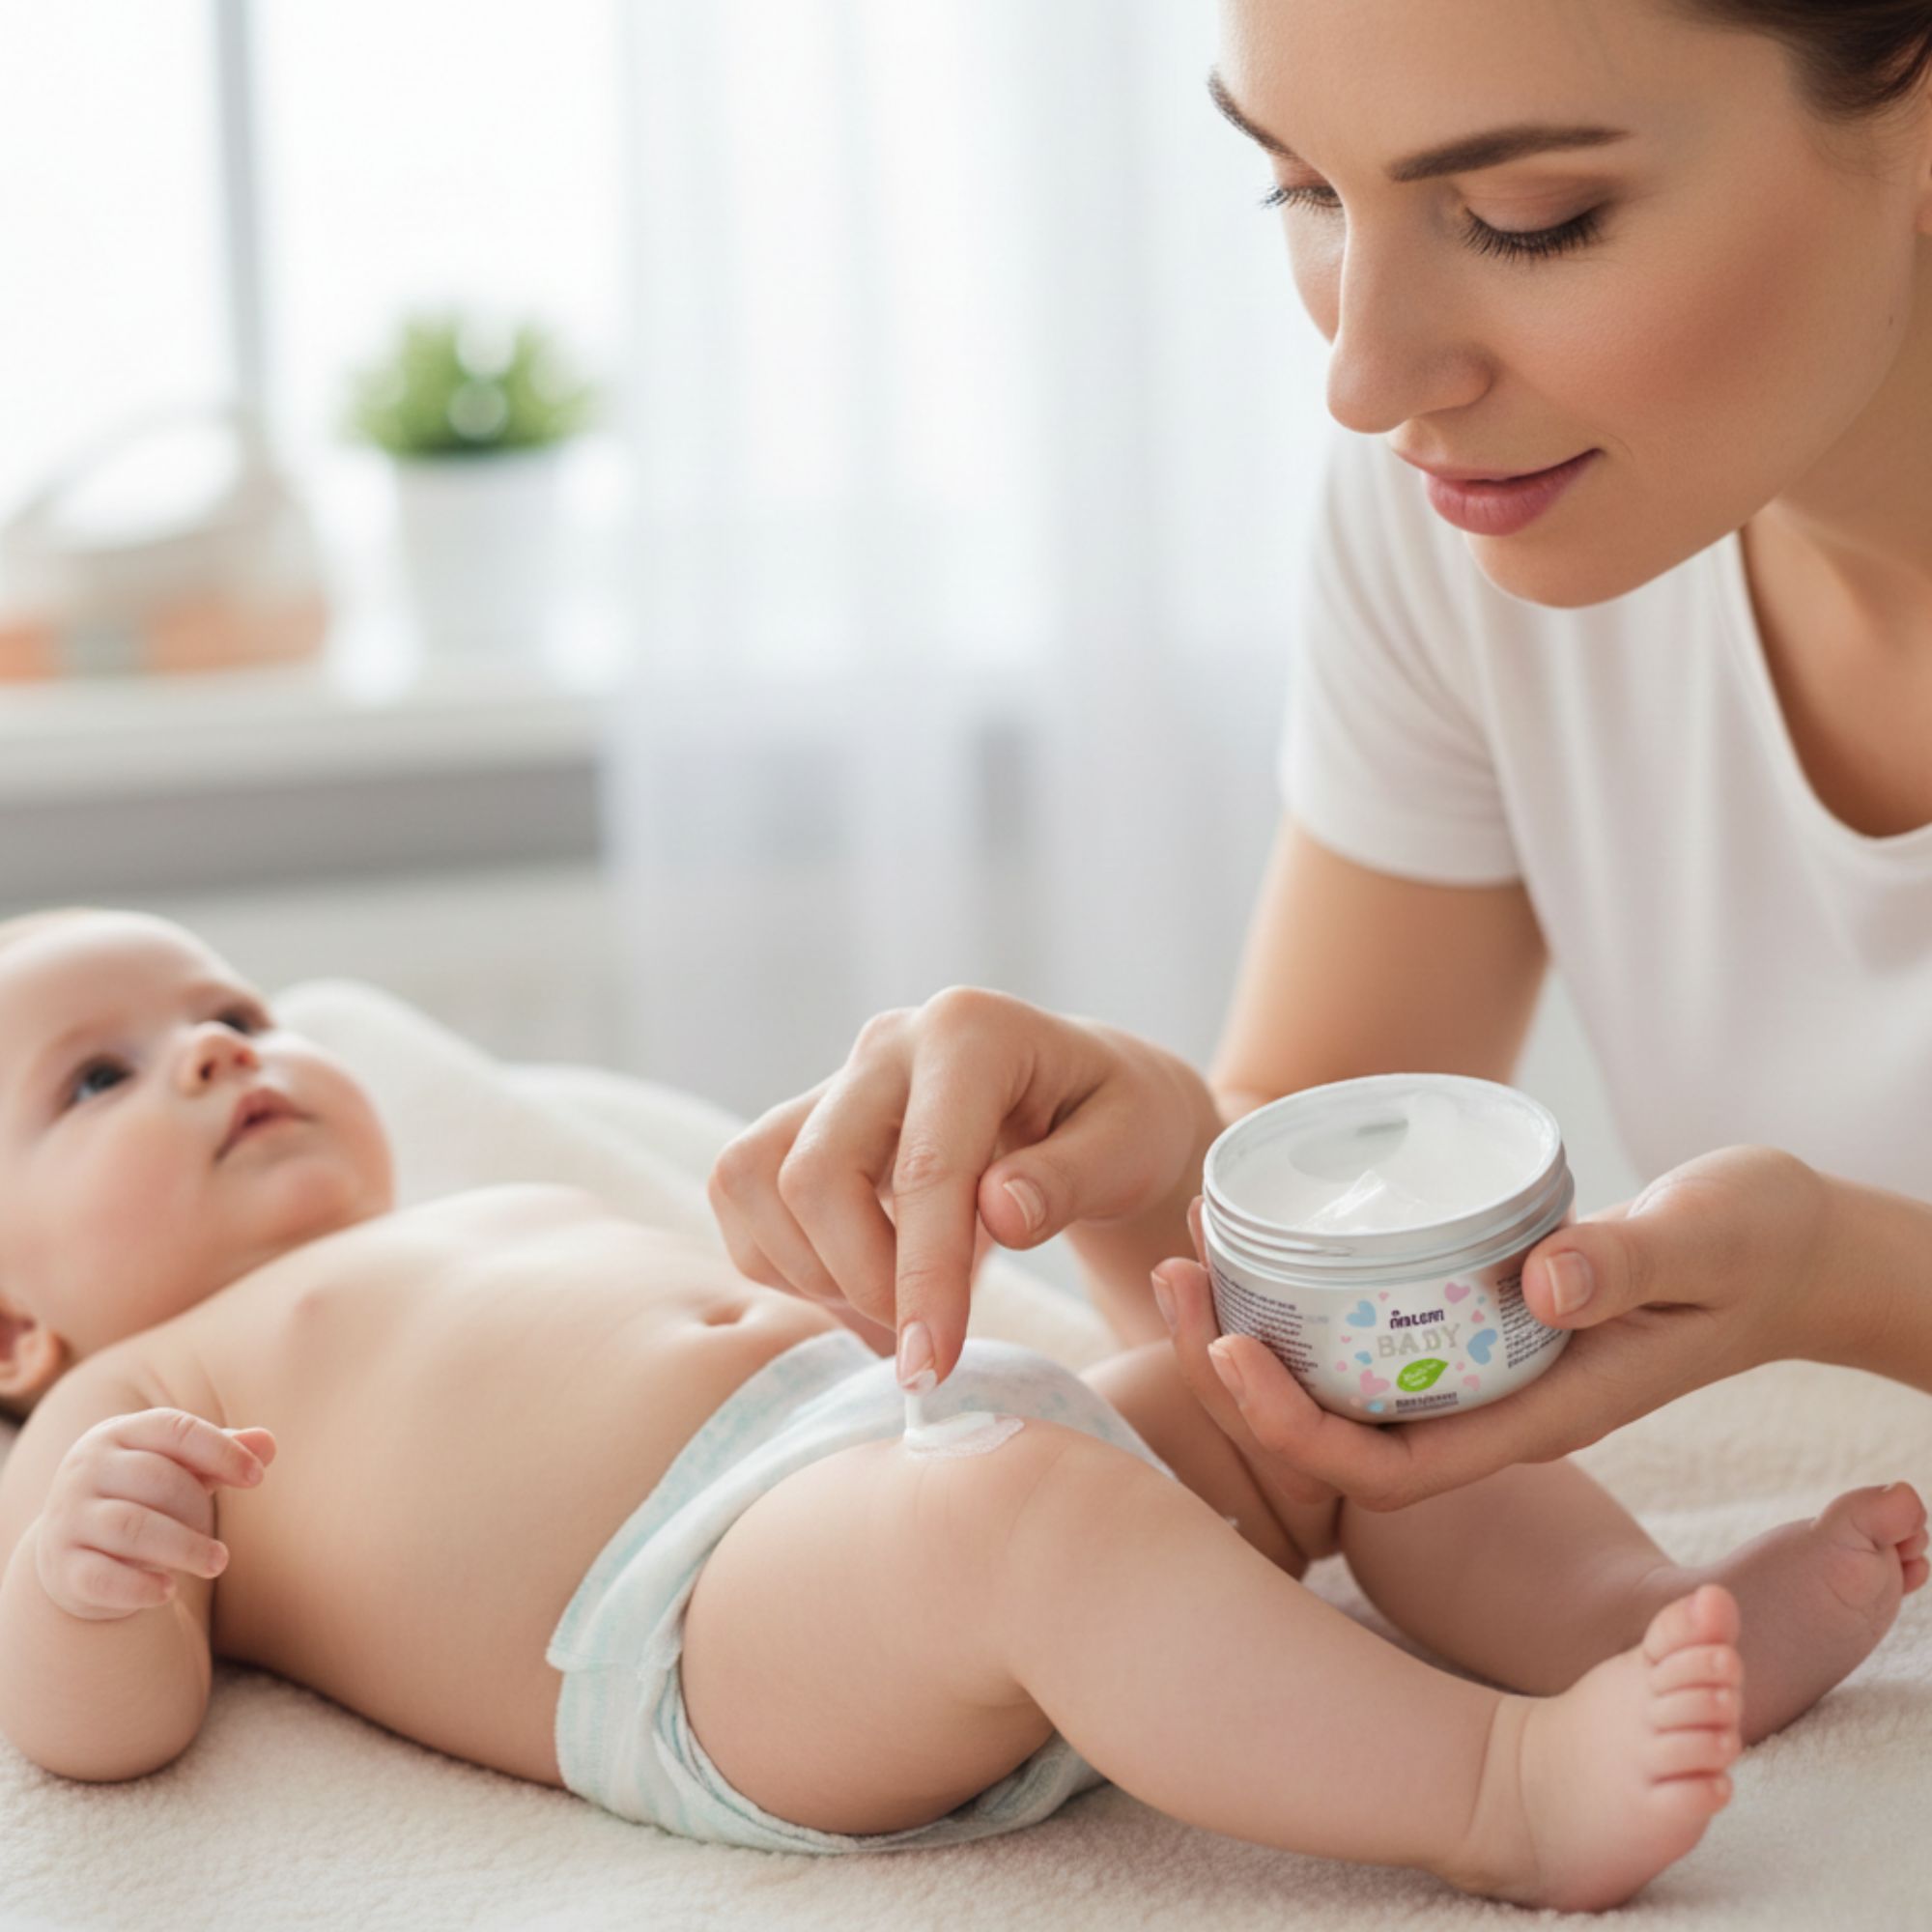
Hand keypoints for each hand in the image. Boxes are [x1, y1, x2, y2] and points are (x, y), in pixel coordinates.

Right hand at [35, 1409, 275, 1621]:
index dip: (221, 1451)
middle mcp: (86, 1470)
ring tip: (217, 1563)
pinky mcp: (63, 1567)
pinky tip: (169, 1592)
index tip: (257, 1478)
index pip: (174, 1430)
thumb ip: (223, 1453)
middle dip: (200, 1509)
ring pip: (131, 1527)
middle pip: (156, 1479)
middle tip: (221, 1542)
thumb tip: (268, 1443)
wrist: (72, 1550)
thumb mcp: (181, 1468)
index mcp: (117, 1435)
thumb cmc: (144, 1497)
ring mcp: (69, 1518)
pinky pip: (102, 1577)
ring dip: (184, 1549)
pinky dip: (141, 1587)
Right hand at [707, 986, 1207, 1385]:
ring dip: (816, 1272)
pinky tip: (864, 1281)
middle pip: (813, 1174)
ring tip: (901, 1305)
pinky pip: (744, 1196)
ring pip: (757, 1182)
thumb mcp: (1134, 1145)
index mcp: (970, 1033)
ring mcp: (833, 1079)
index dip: (923, 1276)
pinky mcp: (799, 1120)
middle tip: (928, 1344)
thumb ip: (1071, 1178)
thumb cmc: (1121, 1123)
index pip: (925, 1168)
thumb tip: (998, 1213)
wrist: (1086, 1099)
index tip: (932, 1368)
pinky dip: (787, 1261)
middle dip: (860, 1281)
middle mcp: (886, 1043)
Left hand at [1156, 1144, 1829, 1511]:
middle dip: (1239, 1374)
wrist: (1792, 1251)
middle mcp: (1495, 1408)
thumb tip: (1539, 1282)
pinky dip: (1307, 1303)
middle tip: (1173, 1276)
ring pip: (1346, 1386)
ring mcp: (1486, 1375)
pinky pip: (1373, 1340)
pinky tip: (1266, 1245)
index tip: (1228, 1352)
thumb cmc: (1754, 1247)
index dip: (1292, 1431)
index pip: (1386, 1468)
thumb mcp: (1704, 1240)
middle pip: (1338, 1432)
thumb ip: (1629, 1263)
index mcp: (1537, 1416)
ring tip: (1190, 1250)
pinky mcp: (1484, 1330)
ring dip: (1257, 1332)